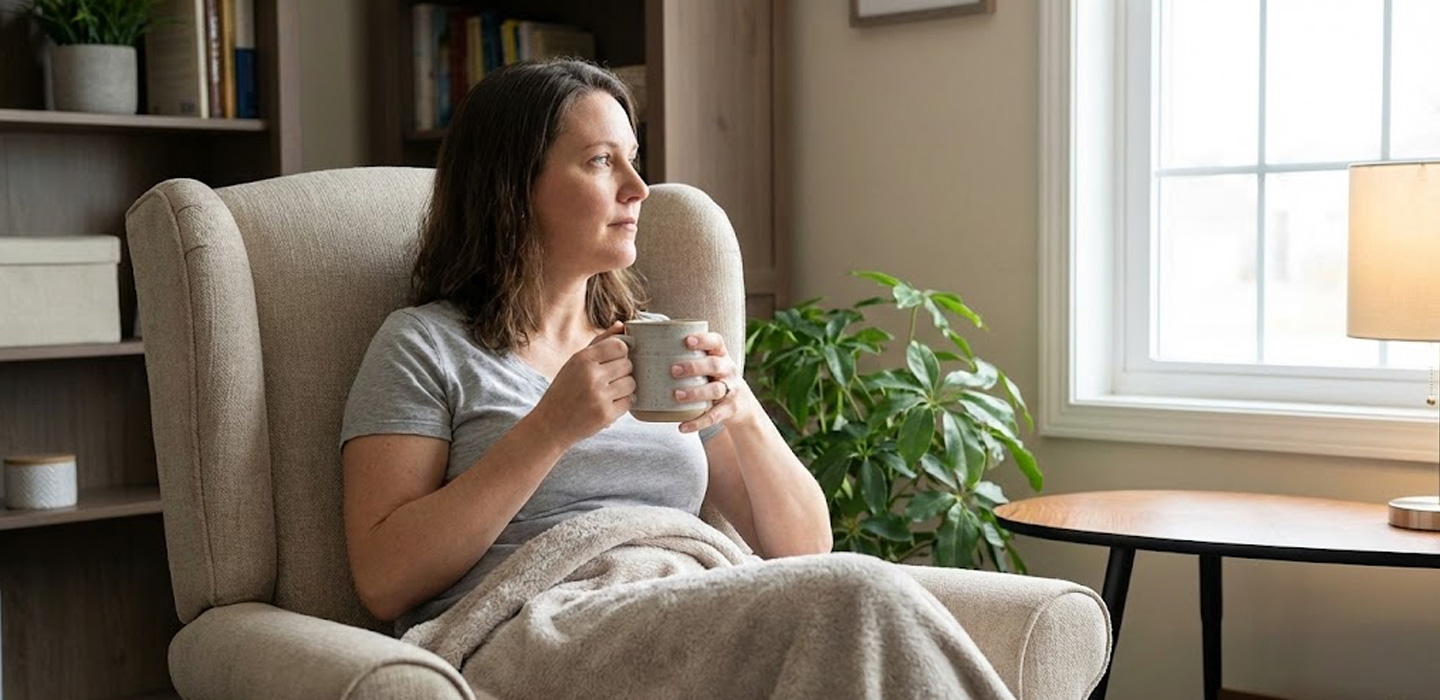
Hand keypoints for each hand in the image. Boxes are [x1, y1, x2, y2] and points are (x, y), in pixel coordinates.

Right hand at [531, 322, 634, 445]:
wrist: (549, 425)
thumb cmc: (564, 390)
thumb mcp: (575, 362)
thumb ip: (600, 342)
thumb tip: (622, 325)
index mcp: (582, 359)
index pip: (620, 346)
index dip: (621, 353)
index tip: (613, 360)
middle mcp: (592, 375)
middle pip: (628, 365)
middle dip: (622, 372)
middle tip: (607, 380)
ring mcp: (599, 396)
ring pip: (631, 383)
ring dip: (624, 388)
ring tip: (608, 392)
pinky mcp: (606, 414)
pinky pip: (629, 402)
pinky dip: (622, 404)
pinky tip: (608, 404)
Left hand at [669, 331, 760, 433]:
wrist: (742, 404)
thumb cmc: (714, 378)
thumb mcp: (710, 365)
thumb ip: (690, 358)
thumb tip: (646, 353)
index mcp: (721, 355)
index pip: (717, 342)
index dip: (703, 340)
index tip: (687, 340)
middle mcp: (728, 370)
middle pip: (714, 365)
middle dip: (694, 367)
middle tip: (673, 370)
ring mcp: (731, 390)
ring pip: (715, 390)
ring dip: (695, 393)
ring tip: (677, 395)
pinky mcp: (730, 410)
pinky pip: (714, 417)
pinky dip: (697, 423)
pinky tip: (682, 427)